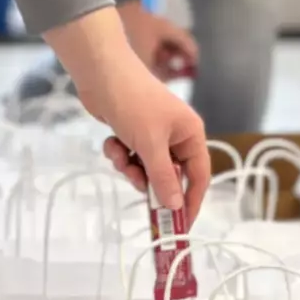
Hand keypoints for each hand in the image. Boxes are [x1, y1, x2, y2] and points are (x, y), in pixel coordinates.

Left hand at [45, 8, 209, 224]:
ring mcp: (153, 134)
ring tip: (120, 155)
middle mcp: (176, 135)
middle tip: (136, 186)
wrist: (100, 74)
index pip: (199, 176)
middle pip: (169, 175)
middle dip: (149, 181)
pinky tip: (111, 141)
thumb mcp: (150, 146)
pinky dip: (119, 154)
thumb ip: (163, 179)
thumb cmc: (133, 102)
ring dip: (129, 167)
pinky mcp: (132, 133)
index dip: (190, 202)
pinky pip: (129, 157)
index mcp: (191, 134)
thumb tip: (176, 206)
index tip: (180, 226)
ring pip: (145, 168)